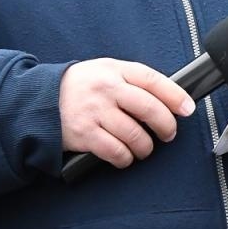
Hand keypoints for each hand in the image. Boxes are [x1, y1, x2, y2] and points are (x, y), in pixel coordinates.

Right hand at [59, 58, 194, 168]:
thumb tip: (169, 99)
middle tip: (168, 134)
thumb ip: (132, 80)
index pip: (153, 80)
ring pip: (136, 135)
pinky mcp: (85, 135)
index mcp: (114, 70)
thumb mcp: (104, 71)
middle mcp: (106, 89)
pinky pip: (117, 152)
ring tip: (143, 148)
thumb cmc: (80, 87)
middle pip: (150, 109)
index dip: (176, 96)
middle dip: (166, 126)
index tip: (187, 109)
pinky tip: (124, 156)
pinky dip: (126, 158)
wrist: (39, 100)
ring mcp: (95, 112)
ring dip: (146, 147)